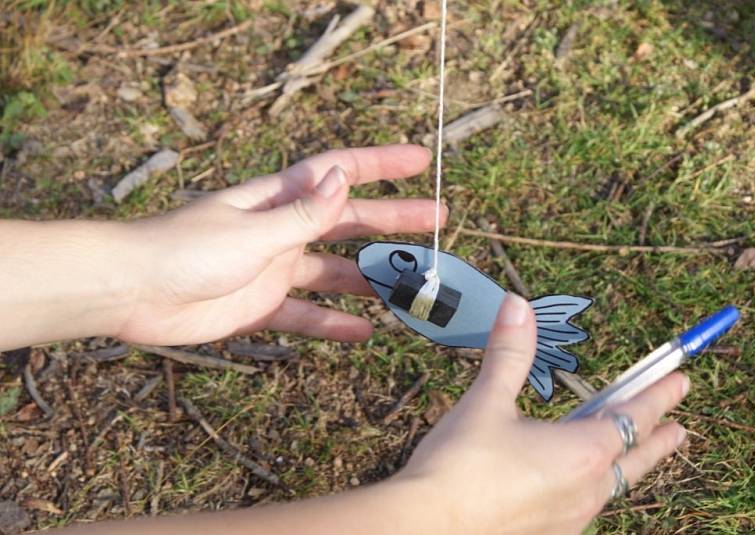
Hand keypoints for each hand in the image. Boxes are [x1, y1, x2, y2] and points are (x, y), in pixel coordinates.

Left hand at [116, 145, 444, 344]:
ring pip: (334, 271)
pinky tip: (364, 332)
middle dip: (393, 220)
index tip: (420, 160)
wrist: (131, 292)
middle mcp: (281, 229)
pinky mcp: (261, 304)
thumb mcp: (251, 231)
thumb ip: (302, 214)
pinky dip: (334, 323)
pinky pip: (307, 314)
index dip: (381, 163)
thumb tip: (343, 179)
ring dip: (371, 278)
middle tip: (438, 220)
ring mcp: (273, 268)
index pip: (339, 172)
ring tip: (410, 289)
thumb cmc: (183, 251)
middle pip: (349, 221)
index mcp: (278, 199)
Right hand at [398, 293, 688, 533]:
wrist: (429, 526)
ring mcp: (569, 519)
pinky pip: (585, 509)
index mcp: (581, 452)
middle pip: (637, 460)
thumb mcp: (487, 402)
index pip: (634, 417)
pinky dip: (593, 490)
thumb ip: (509, 354)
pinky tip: (576, 490)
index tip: (682, 381)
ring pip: (613, 489)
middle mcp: (586, 490)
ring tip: (631, 460)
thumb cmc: (461, 465)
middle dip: (661, 441)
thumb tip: (517, 304)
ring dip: (628, 467)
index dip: (659, 395)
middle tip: (681, 429)